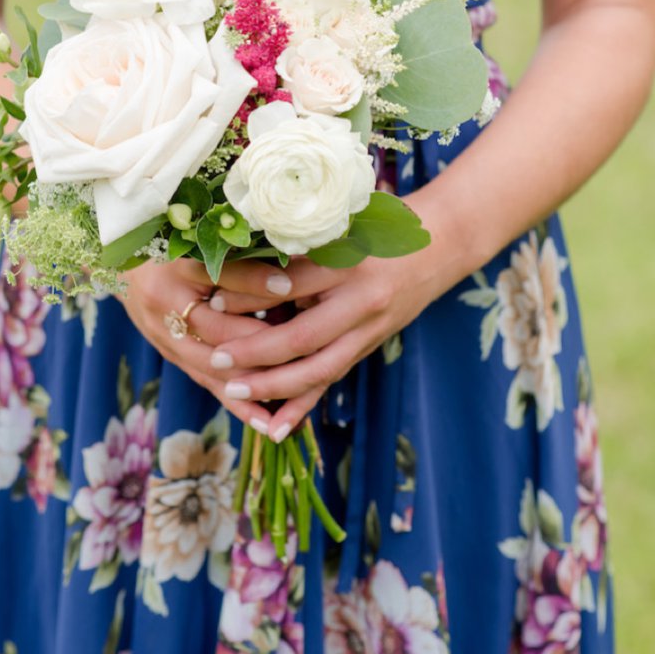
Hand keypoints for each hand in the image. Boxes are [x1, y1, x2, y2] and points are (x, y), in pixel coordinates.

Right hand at [117, 258, 293, 432]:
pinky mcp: (171, 356)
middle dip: (259, 342)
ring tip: (292, 393)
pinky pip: (207, 383)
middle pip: (216, 329)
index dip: (254, 280)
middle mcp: (165, 302)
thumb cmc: (173, 247)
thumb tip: (288, 262)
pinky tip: (266, 421)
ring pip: (212, 365)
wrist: (124, 268)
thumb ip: (239, 254)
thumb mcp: (200, 243)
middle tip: (302, 350)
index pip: (220, 275)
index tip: (289, 283)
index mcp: (175, 266)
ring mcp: (164, 335)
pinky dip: (238, 403)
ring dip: (252, 380)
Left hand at [197, 250, 436, 440]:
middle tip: (216, 359)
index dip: (250, 294)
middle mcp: (362, 301)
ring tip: (233, 390)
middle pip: (303, 337)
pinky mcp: (370, 346)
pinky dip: (303, 405)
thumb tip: (238, 267)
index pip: (291, 284)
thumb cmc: (380, 225)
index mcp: (349, 263)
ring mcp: (370, 329)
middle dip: (255, 352)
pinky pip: (332, 380)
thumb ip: (298, 248)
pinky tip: (276, 428)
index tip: (213, 298)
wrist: (441, 242)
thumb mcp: (339, 228)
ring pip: (318, 369)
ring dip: (274, 386)